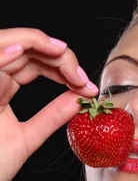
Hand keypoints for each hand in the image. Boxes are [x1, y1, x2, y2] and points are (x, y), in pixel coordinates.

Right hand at [0, 28, 98, 180]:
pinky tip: (20, 50)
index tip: (86, 85)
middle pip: (22, 47)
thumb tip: (80, 99)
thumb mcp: (26, 138)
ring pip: (2, 43)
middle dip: (56, 55)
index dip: (61, 66)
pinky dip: (1, 52)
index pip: (32, 62)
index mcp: (0, 88)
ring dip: (32, 42)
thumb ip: (52, 117)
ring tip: (60, 53)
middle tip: (81, 76)